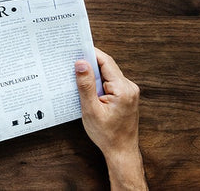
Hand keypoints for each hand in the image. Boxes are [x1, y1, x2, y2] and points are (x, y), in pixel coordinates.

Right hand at [75, 48, 146, 190]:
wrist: (121, 152)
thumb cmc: (107, 134)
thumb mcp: (91, 109)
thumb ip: (86, 85)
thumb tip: (81, 63)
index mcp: (123, 89)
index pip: (106, 62)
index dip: (91, 53)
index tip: (76, 47)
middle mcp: (129, 88)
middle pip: (107, 66)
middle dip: (89, 63)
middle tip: (71, 60)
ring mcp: (129, 92)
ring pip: (107, 74)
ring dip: (93, 74)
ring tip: (76, 76)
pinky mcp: (126, 96)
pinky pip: (110, 83)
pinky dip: (98, 82)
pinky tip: (87, 88)